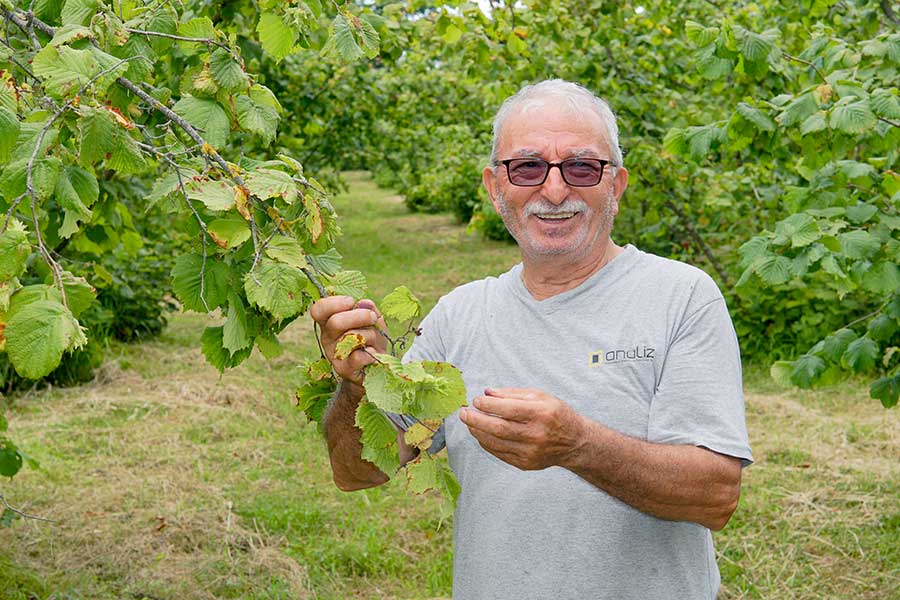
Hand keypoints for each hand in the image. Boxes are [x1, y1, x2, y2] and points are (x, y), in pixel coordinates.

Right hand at [309, 296, 387, 388]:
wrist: (376, 367)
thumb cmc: (371, 338)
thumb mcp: (372, 320)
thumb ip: (368, 309)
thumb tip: (365, 303)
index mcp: (329, 322)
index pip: (318, 309)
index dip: (334, 303)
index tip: (351, 302)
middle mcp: (327, 338)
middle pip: (336, 322)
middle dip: (360, 316)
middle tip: (373, 317)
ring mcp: (334, 355)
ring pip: (352, 337)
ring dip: (370, 335)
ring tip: (374, 340)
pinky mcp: (344, 370)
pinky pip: (359, 357)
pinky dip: (371, 353)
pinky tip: (373, 353)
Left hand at [458, 388, 585, 470]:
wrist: (574, 442)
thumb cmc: (556, 414)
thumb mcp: (540, 396)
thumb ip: (512, 394)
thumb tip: (486, 393)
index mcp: (541, 413)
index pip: (508, 409)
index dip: (488, 405)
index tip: (476, 400)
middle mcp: (536, 434)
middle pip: (498, 428)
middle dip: (476, 420)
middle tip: (463, 413)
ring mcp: (530, 452)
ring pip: (496, 442)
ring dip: (478, 432)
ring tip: (469, 422)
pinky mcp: (525, 464)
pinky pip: (499, 453)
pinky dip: (486, 443)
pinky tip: (480, 434)